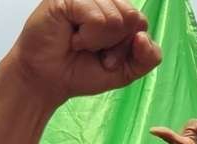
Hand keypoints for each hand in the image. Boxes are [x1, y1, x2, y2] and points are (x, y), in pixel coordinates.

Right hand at [7, 0, 161, 103]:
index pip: (142, 23)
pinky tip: (72, 38)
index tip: (106, 57)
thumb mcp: (126, 70)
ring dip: (97, 42)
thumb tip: (144, 36)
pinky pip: (97, 19)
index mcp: (117, 9)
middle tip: (93, 51)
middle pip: (133, 18)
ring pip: (116, 19)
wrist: (48, 81)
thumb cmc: (80, 71)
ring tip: (79, 44)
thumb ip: (148, 57)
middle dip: (115, 45)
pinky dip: (87, 38)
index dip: (128, 47)